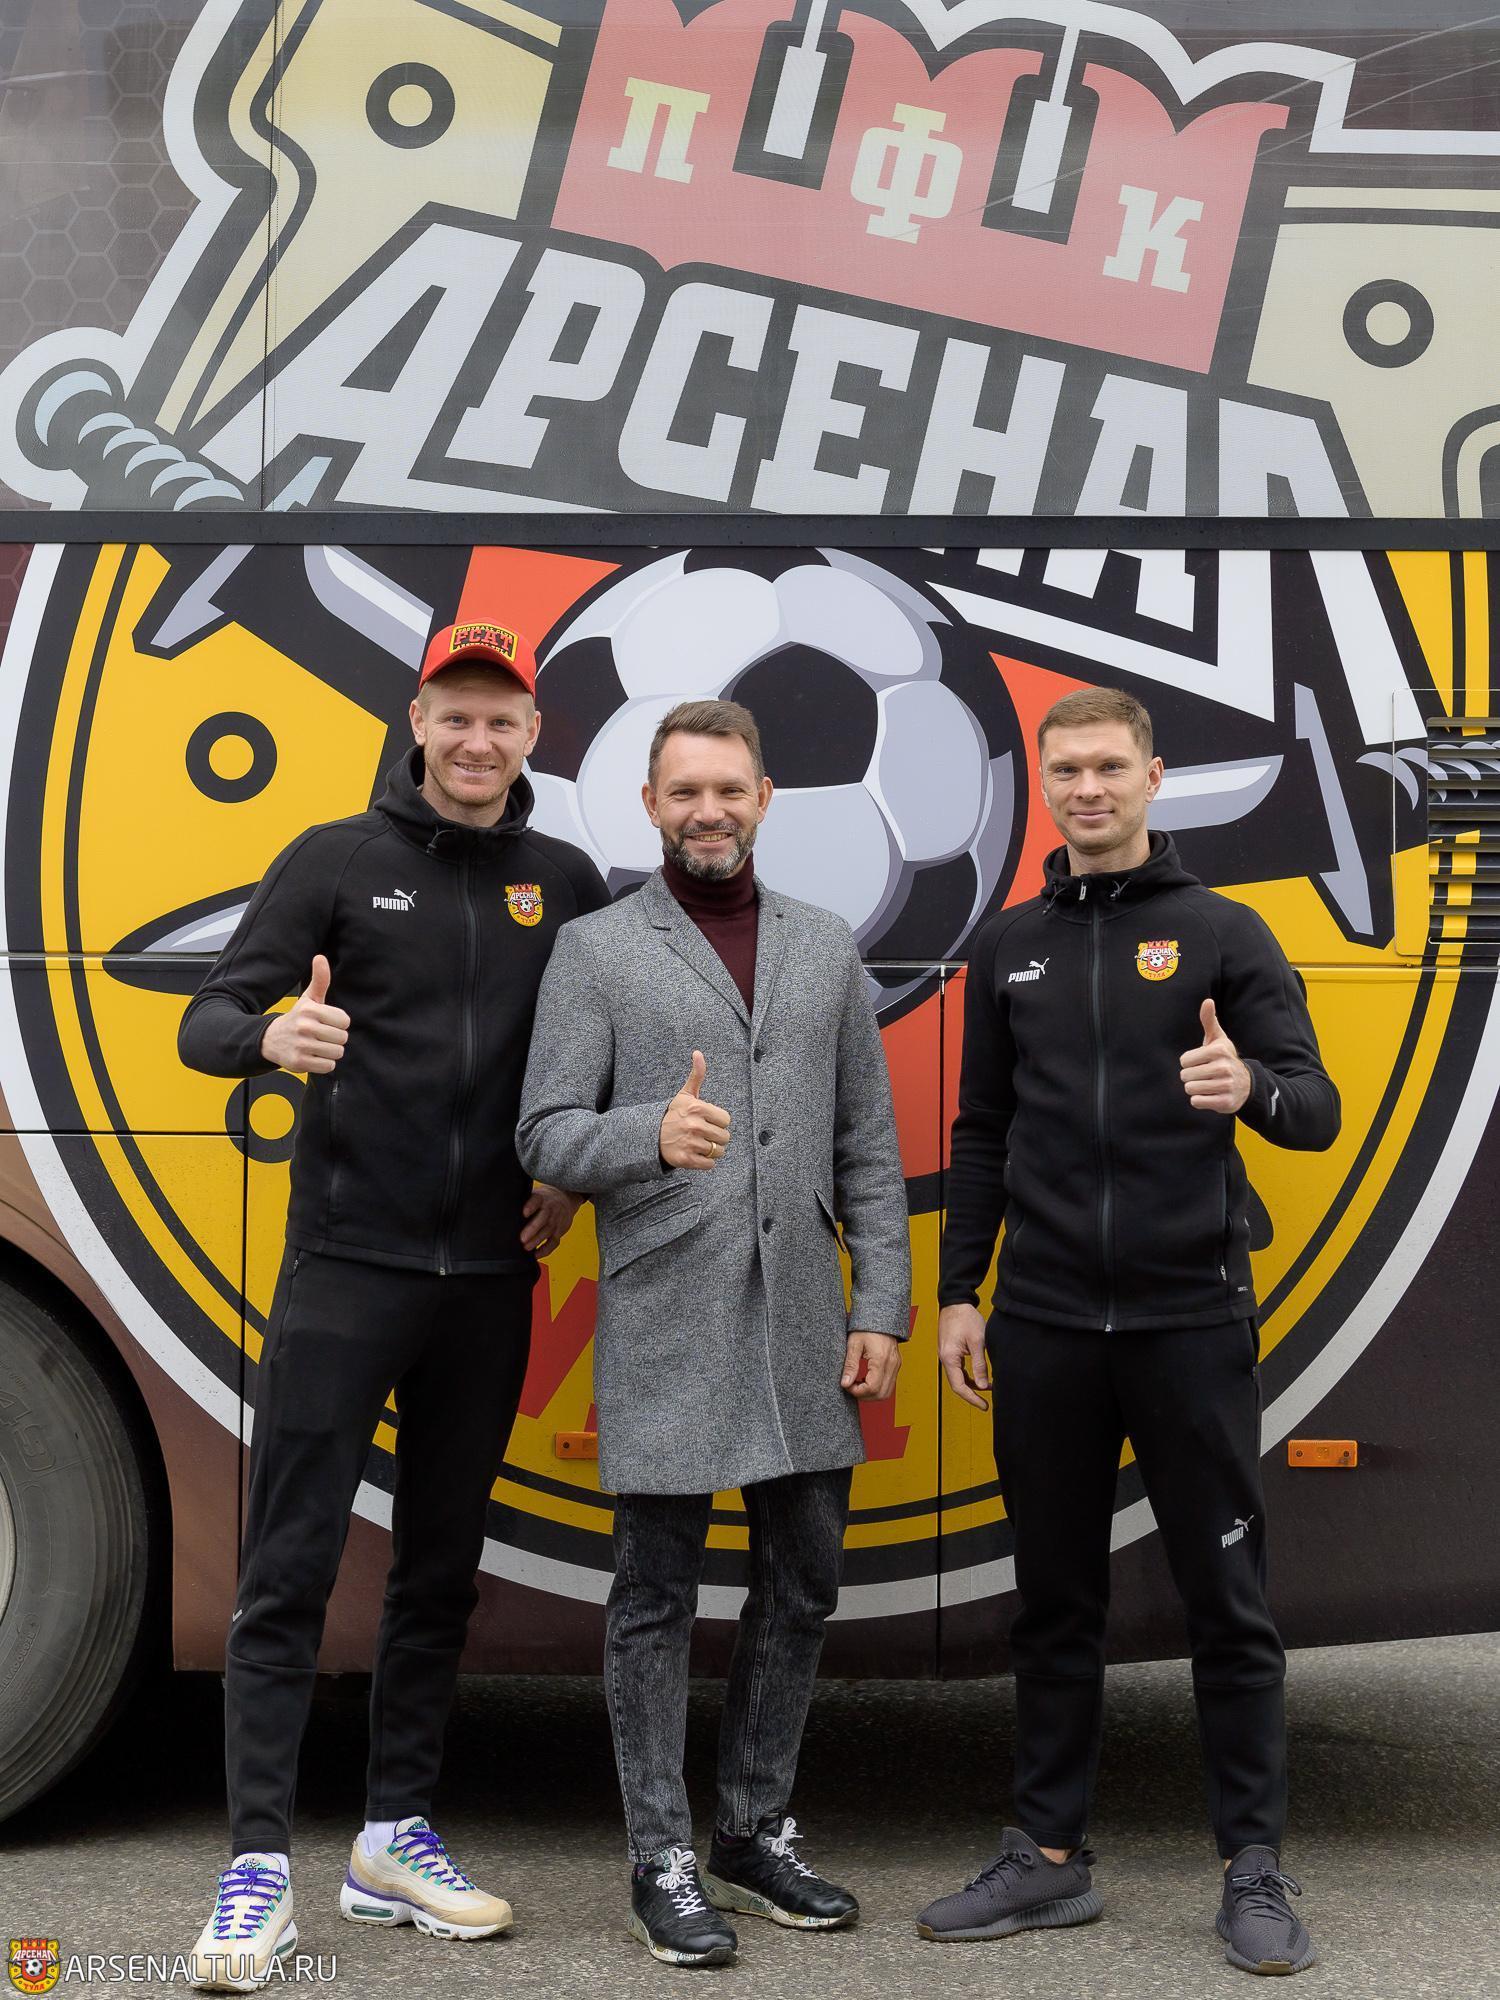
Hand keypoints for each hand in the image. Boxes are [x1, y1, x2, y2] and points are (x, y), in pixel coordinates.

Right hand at [259, 954, 349, 1074]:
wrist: (271, 1039)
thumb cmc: (297, 1018)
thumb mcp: (308, 998)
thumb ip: (319, 980)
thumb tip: (320, 957)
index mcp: (310, 1010)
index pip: (345, 1021)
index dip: (338, 1023)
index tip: (326, 1022)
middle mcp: (305, 1027)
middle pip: (342, 1038)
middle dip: (335, 1038)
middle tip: (321, 1036)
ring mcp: (302, 1046)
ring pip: (337, 1053)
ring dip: (330, 1051)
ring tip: (317, 1046)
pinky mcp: (299, 1062)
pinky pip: (328, 1066)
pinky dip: (324, 1063)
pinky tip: (313, 1056)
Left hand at [521, 1183, 581, 1255]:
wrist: (566, 1199)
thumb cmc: (544, 1200)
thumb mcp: (536, 1195)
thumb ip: (524, 1202)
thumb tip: (504, 1211)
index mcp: (541, 1198)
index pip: (537, 1200)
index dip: (531, 1206)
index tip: (524, 1212)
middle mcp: (550, 1209)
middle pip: (543, 1218)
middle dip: (533, 1229)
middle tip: (522, 1239)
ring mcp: (556, 1220)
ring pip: (548, 1231)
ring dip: (537, 1240)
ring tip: (526, 1247)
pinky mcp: (559, 1231)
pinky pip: (554, 1242)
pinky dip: (546, 1250)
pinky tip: (536, 1254)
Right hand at [659, 1050, 731, 1169]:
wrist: (650, 1136)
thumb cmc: (673, 1115)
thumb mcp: (685, 1094)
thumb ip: (696, 1075)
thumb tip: (698, 1053)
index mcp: (697, 1108)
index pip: (726, 1120)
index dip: (718, 1122)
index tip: (706, 1121)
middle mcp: (694, 1125)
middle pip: (725, 1137)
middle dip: (716, 1137)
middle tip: (702, 1134)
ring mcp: (690, 1143)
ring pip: (719, 1151)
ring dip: (711, 1150)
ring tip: (698, 1144)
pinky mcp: (686, 1160)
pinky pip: (710, 1164)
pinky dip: (705, 1162)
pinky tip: (695, 1154)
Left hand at [842, 1330, 900, 1399]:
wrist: (880, 1318)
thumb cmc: (865, 1328)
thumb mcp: (853, 1344)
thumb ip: (850, 1365)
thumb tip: (845, 1383)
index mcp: (881, 1359)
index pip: (872, 1388)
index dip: (858, 1391)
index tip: (847, 1385)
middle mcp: (892, 1365)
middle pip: (881, 1394)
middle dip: (864, 1396)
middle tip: (851, 1387)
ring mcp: (896, 1366)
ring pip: (887, 1392)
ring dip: (871, 1394)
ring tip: (858, 1384)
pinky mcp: (896, 1366)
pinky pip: (889, 1385)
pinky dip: (877, 1388)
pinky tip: (865, 1380)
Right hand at [938, 1303, 989, 1408]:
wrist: (956, 1302)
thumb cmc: (964, 1318)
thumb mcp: (977, 1342)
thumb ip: (980, 1365)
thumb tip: (983, 1386)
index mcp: (949, 1358)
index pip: (959, 1386)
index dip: (972, 1399)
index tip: (984, 1405)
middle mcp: (945, 1358)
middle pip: (957, 1384)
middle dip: (972, 1395)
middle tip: (986, 1403)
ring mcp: (947, 1355)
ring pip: (958, 1377)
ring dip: (972, 1385)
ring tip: (988, 1388)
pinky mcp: (950, 1351)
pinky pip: (958, 1369)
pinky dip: (969, 1375)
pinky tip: (980, 1375)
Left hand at [1180, 998, 1251, 1115]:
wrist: (1246, 1084)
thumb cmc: (1225, 1059)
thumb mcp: (1218, 1039)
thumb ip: (1209, 1021)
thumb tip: (1207, 1001)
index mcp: (1218, 1051)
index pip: (1184, 1060)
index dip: (1190, 1063)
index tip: (1202, 1062)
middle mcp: (1223, 1067)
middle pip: (1185, 1076)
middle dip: (1191, 1076)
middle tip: (1205, 1075)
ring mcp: (1225, 1085)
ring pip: (1190, 1089)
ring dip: (1196, 1088)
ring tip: (1208, 1084)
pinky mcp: (1225, 1102)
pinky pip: (1197, 1102)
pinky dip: (1200, 1100)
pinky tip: (1211, 1095)